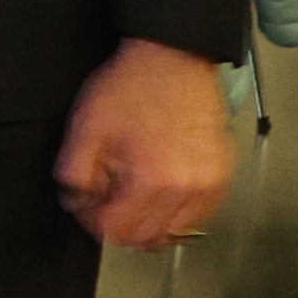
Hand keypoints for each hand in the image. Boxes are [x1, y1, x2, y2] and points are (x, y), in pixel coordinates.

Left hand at [55, 36, 234, 250]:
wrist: (172, 59)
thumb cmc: (128, 89)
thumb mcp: (85, 127)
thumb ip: (74, 173)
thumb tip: (74, 203)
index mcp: (151, 181)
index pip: (116, 230)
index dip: (92, 220)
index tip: (84, 205)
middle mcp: (187, 192)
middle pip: (146, 238)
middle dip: (118, 223)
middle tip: (104, 198)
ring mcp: (210, 187)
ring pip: (173, 232)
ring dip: (147, 222)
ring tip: (129, 193)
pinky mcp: (223, 178)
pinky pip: (197, 216)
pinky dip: (174, 213)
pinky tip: (156, 191)